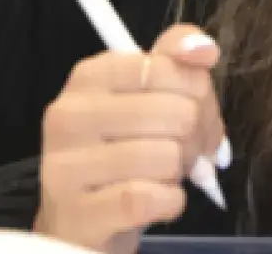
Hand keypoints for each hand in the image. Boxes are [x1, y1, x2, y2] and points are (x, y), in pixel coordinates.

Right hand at [33, 25, 227, 251]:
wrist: (80, 221)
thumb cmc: (121, 152)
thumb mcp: (146, 97)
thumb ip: (175, 61)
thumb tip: (205, 49)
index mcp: (88, 77)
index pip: (166, 66)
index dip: (198, 92)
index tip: (197, 112)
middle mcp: (69, 115)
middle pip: (176, 112)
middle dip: (196, 137)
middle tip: (186, 152)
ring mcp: (67, 166)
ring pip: (167, 155)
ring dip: (179, 172)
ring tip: (164, 176)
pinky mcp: (80, 213)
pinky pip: (152, 198)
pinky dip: (170, 202)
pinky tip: (156, 201)